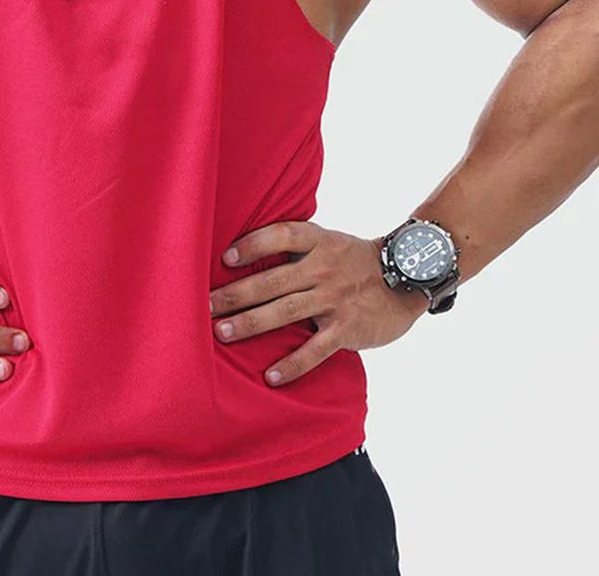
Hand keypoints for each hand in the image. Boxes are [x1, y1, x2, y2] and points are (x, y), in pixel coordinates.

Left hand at [209, 221, 427, 385]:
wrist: (407, 279)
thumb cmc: (352, 260)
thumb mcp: (327, 241)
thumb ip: (293, 246)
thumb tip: (242, 252)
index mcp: (318, 242)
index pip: (282, 236)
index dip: (253, 245)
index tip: (226, 258)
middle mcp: (324, 268)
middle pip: (273, 280)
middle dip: (236, 294)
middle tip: (205, 305)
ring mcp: (335, 298)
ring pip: (285, 312)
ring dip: (251, 323)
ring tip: (222, 333)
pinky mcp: (347, 328)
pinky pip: (315, 349)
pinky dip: (292, 364)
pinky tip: (270, 376)